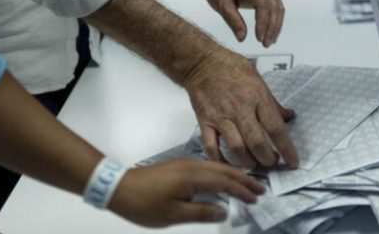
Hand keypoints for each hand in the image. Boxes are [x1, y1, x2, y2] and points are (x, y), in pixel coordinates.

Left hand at [109, 158, 264, 226]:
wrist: (117, 188)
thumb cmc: (143, 203)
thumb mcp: (173, 214)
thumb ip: (201, 212)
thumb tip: (224, 210)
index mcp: (193, 176)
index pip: (225, 181)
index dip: (242, 190)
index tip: (256, 199)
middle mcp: (192, 165)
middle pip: (224, 170)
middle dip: (244, 179)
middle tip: (260, 188)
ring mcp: (185, 164)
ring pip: (216, 166)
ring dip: (233, 175)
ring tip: (247, 184)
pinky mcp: (179, 167)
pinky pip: (207, 167)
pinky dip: (221, 174)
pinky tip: (223, 181)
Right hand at [184, 47, 298, 168]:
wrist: (203, 63)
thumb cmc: (233, 69)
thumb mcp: (259, 81)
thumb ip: (273, 102)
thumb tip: (289, 116)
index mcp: (257, 98)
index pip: (276, 128)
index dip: (287, 148)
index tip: (293, 162)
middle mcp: (240, 109)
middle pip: (256, 142)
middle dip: (267, 159)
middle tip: (272, 162)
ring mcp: (221, 117)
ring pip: (236, 148)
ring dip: (248, 162)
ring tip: (254, 164)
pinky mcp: (205, 122)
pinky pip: (211, 147)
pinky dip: (220, 160)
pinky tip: (229, 165)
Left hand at [197, 0, 284, 47]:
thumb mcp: (221, 3)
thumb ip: (232, 20)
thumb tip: (242, 38)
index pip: (263, 6)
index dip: (263, 24)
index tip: (259, 39)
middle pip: (274, 8)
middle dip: (271, 28)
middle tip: (265, 44)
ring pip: (277, 8)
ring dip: (275, 26)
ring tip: (269, 42)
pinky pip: (275, 7)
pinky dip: (274, 20)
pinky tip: (271, 33)